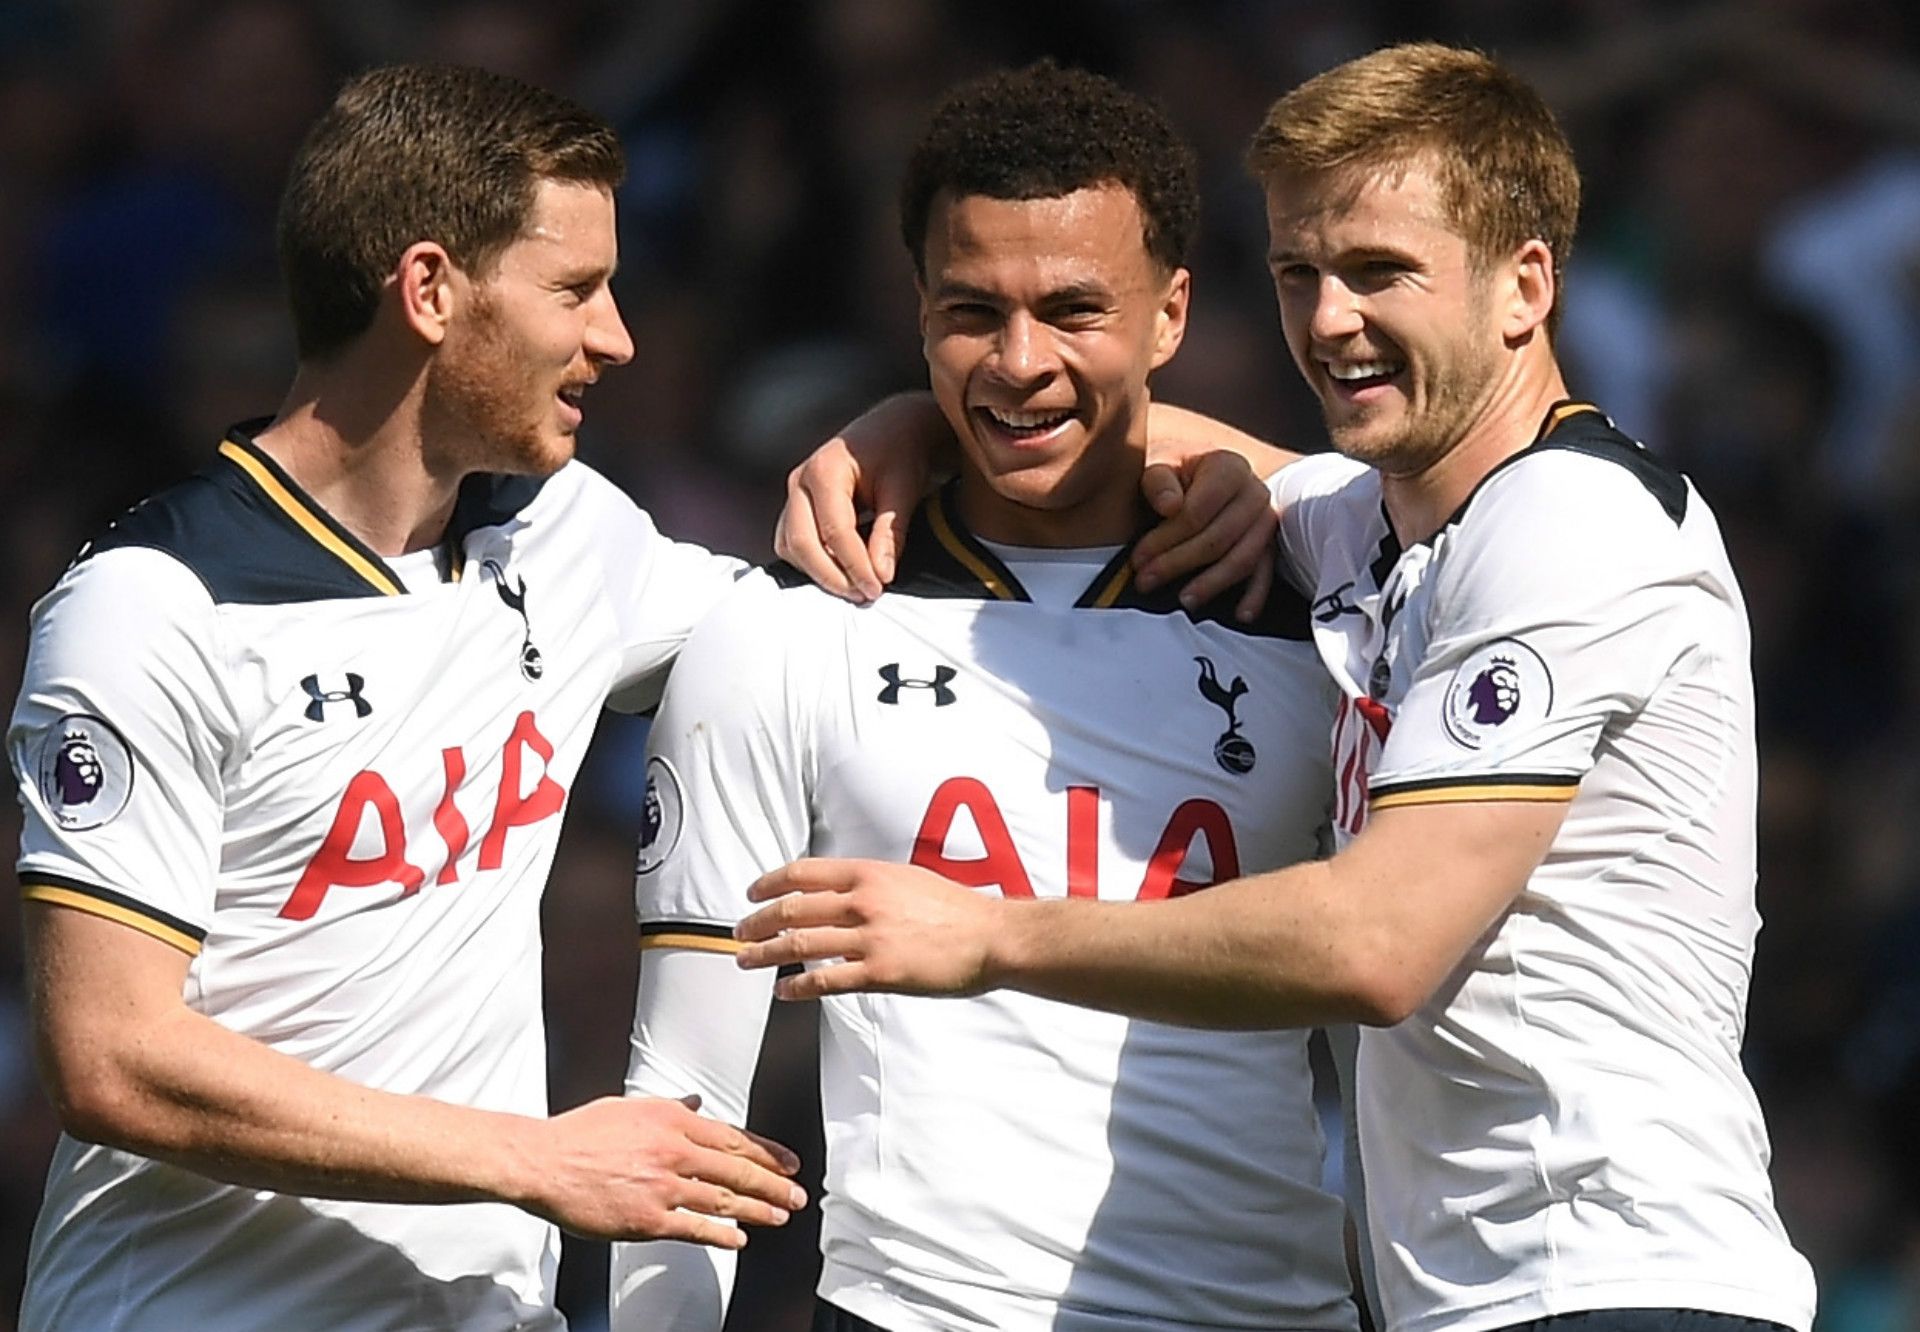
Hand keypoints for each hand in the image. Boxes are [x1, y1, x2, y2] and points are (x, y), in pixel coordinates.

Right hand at [522, 1094, 804, 1245]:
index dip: (766, 1153)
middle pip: (737, 1170)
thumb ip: (669, 1107)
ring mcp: (662, 1186)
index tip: (788, 1163)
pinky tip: (738, 1240)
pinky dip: (721, 1236)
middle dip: (774, 1184)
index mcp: (672, 1118)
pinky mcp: (647, 1218)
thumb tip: (697, 1103)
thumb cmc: (579, 1134)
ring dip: (758, 1210)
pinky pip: (694, 1229)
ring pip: (723, 1200)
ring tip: (779, 1216)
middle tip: (796, 1194)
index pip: (733, 1138)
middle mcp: (674, 1150)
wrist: (543, 1162)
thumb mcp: (630, 1106)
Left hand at [734, 858, 1002, 999]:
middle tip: (740, 932)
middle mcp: (864, 901)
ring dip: (765, 954)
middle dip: (757, 921)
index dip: (770, 883)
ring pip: (800, 945)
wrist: (992, 936)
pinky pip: (826, 982)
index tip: (753, 893)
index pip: (803, 872)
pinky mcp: (880, 974)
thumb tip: (839, 893)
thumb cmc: (956, 909)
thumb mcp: (908, 879)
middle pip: (792, 909)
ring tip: (747, 960)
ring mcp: (870, 938)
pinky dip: (798, 988)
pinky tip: (784, 992)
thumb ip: (871, 884)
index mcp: (869, 874)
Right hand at [774, 392, 944, 602]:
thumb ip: (891, 531)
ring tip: (856, 588)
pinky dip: (812, 563)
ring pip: (791, 547)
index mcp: (825, 469)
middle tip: (865, 596)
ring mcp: (794, 494)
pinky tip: (842, 573)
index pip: (834, 532)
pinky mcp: (797, 506)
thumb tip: (881, 574)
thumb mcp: (904, 487)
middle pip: (801, 543)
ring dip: (819, 573)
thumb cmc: (902, 451)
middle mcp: (800, 480)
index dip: (855, 566)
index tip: (878, 589)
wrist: (895, 428)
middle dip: (832, 576)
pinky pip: (793, 543)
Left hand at [1131, 449, 1277, 618]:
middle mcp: (1255, 491)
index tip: (1137, 559)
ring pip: (1244, 557)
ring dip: (1213, 583)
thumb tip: (1170, 506)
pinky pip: (1266, 570)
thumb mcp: (1158, 463)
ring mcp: (1266, 519)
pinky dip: (1256, 594)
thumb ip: (1159, 481)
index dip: (1165, 538)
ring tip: (1183, 601)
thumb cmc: (1173, 471)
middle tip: (1146, 582)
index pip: (1198, 511)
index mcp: (1228, 466)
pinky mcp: (1269, 542)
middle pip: (1219, 537)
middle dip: (1179, 563)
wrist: (1197, 471)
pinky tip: (1241, 615)